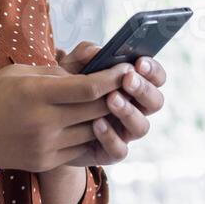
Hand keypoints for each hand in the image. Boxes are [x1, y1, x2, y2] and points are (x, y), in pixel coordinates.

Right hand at [0, 60, 131, 172]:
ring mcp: (46, 146)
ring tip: (118, 102)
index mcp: (36, 93)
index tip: (127, 67)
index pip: (89, 87)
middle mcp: (43, 122)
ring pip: (93, 131)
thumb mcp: (19, 73)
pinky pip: (81, 149)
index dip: (113, 78)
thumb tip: (89, 74)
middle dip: (118, 95)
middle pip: (96, 109)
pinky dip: (93, 134)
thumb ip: (55, 73)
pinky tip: (97, 122)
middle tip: (132, 83)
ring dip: (108, 116)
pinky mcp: (46, 162)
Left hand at [54, 42, 167, 167]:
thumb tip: (97, 51)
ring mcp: (124, 132)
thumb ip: (83, 55)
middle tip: (127, 79)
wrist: (48, 123)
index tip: (139, 62)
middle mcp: (135, 109)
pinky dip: (110, 137)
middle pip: (156, 102)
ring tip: (110, 99)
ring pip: (142, 126)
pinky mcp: (110, 152)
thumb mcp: (71, 68)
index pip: (156, 78)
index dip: (153, 70)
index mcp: (133, 86)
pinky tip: (97, 124)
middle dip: (144, 89)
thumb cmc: (66, 90)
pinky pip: (120, 150)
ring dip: (128, 111)